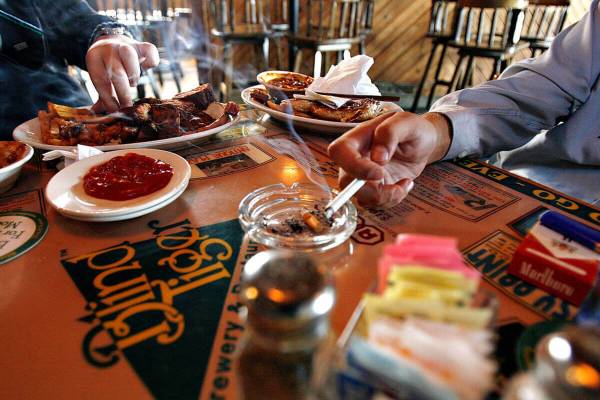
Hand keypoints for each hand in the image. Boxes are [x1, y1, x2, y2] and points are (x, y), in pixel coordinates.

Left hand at [86, 35, 158, 111]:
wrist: (112, 44)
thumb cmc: (107, 68)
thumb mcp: (100, 78)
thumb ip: (103, 96)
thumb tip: (98, 112)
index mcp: (94, 58)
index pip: (101, 80)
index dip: (108, 98)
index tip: (115, 111)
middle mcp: (109, 49)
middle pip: (116, 72)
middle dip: (123, 94)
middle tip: (127, 107)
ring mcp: (126, 45)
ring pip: (130, 56)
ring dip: (133, 75)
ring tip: (132, 83)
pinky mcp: (141, 45)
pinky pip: (150, 50)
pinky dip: (151, 61)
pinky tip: (147, 67)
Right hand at [328, 111, 451, 207]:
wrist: (422, 143)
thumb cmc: (412, 128)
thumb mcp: (406, 122)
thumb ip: (390, 133)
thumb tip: (378, 158)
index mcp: (357, 137)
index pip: (339, 152)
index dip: (354, 167)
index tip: (379, 173)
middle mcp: (355, 158)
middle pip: (346, 182)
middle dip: (373, 192)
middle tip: (397, 188)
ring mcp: (363, 176)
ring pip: (361, 197)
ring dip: (387, 198)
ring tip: (407, 183)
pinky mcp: (373, 188)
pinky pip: (374, 203)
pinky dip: (392, 200)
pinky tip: (405, 185)